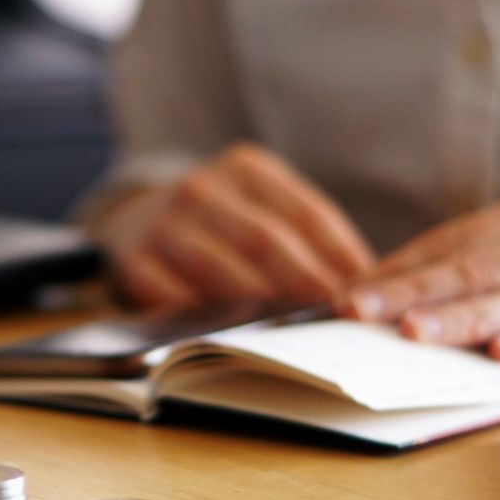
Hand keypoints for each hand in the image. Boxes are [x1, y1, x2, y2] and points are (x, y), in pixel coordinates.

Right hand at [94, 143, 373, 308]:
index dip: (339, 252)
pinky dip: (203, 315)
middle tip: (334, 313)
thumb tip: (362, 279)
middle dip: (305, 280)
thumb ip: (303, 233)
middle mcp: (201, 187)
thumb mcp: (260, 205)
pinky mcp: (134, 260)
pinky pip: (171, 294)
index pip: (305, 211)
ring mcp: (162, 222)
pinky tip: (232, 332)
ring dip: (258, 301)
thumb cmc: (221, 221)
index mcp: (245, 167)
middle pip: (265, 239)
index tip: (366, 285)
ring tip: (293, 328)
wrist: (136, 218)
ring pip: (218, 266)